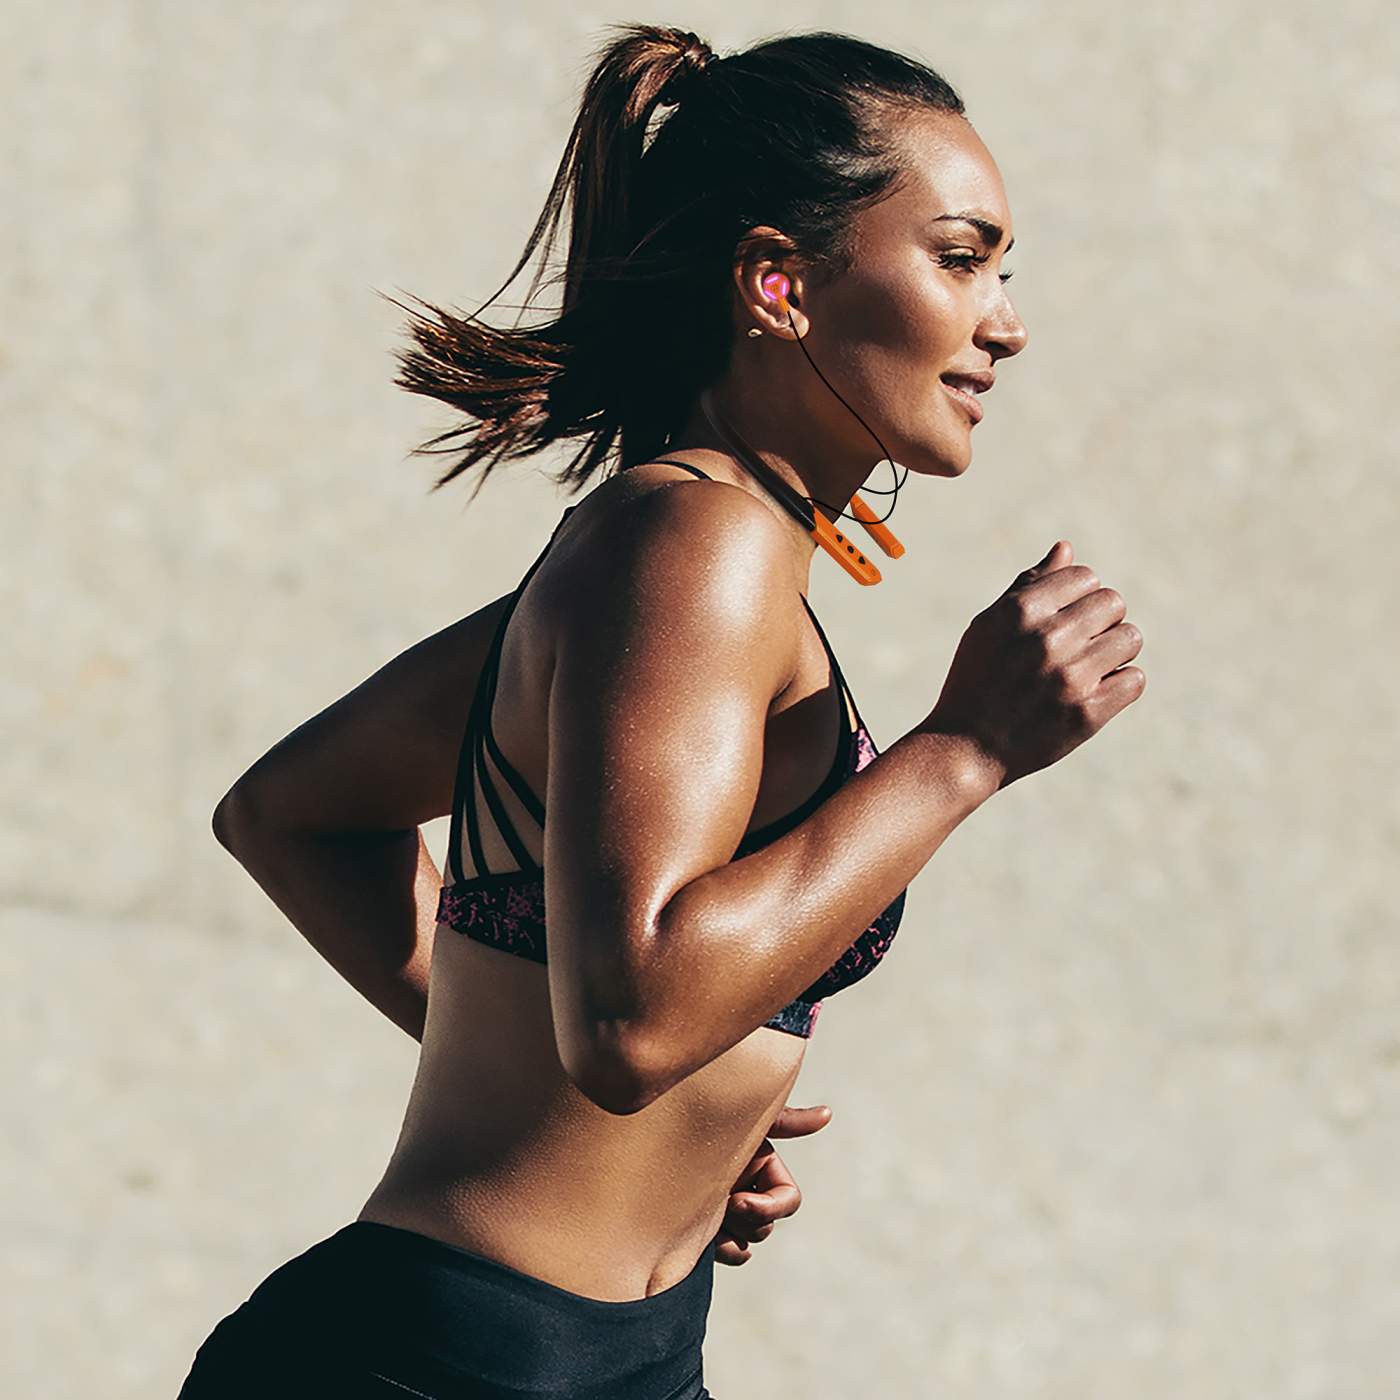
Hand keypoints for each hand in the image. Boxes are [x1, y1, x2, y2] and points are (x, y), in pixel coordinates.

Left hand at [711, 1102, 831, 1265]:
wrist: (649, 1140)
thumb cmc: (695, 1123)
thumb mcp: (743, 1123)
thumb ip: (785, 1121)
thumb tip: (828, 1114)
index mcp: (761, 1166)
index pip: (787, 1200)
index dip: (769, 1208)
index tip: (736, 1202)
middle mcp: (748, 1189)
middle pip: (767, 1225)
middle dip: (747, 1220)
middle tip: (719, 1207)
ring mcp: (727, 1210)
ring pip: (749, 1242)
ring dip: (733, 1236)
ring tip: (706, 1219)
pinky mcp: (706, 1228)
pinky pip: (731, 1253)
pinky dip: (725, 1251)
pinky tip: (704, 1237)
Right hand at [922, 539, 1145, 789]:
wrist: (965, 748)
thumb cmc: (977, 680)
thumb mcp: (989, 626)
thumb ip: (1029, 585)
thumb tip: (1067, 549)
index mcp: (1021, 610)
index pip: (1086, 577)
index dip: (1079, 597)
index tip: (1064, 620)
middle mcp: (1048, 639)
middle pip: (1114, 604)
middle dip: (1100, 621)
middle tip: (1079, 646)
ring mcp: (1070, 677)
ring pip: (1130, 639)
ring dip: (1115, 651)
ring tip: (1088, 669)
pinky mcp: (1088, 714)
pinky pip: (1134, 680)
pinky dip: (1119, 685)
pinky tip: (1094, 693)